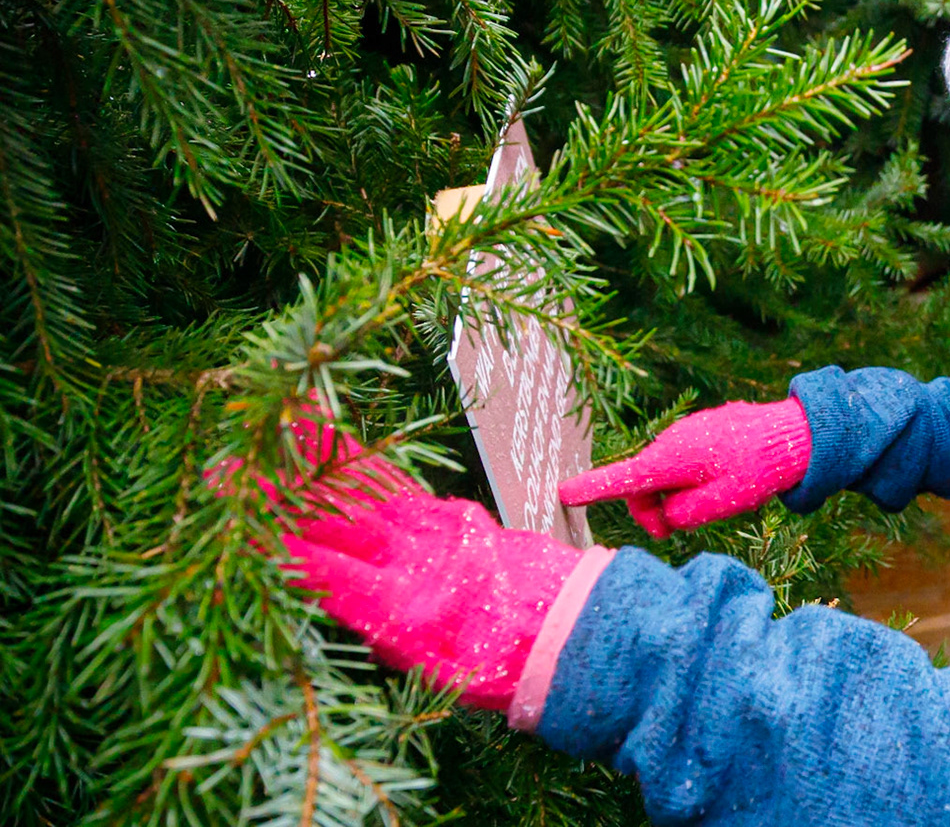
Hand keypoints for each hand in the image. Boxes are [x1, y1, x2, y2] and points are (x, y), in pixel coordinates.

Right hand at [213, 417, 579, 710]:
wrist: (570, 631)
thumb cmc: (493, 668)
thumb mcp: (421, 669)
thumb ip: (371, 626)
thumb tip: (323, 591)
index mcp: (403, 610)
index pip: (322, 571)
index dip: (275, 547)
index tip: (234, 523)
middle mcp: (417, 561)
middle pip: (335, 521)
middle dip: (279, 496)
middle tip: (230, 470)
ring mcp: (439, 529)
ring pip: (368, 490)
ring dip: (318, 462)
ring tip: (277, 429)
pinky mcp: (457, 512)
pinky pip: (400, 484)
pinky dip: (364, 463)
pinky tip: (337, 445)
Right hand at [558, 398, 810, 538]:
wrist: (793, 433)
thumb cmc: (759, 469)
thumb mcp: (722, 504)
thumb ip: (684, 514)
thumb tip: (666, 513)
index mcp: (673, 459)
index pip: (624, 478)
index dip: (593, 488)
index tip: (564, 492)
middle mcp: (671, 442)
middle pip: (640, 485)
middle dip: (650, 511)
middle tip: (674, 531)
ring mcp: (684, 435)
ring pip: (661, 476)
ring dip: (673, 496)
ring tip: (712, 501)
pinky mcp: (697, 434)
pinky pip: (679, 464)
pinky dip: (686, 481)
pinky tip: (719, 483)